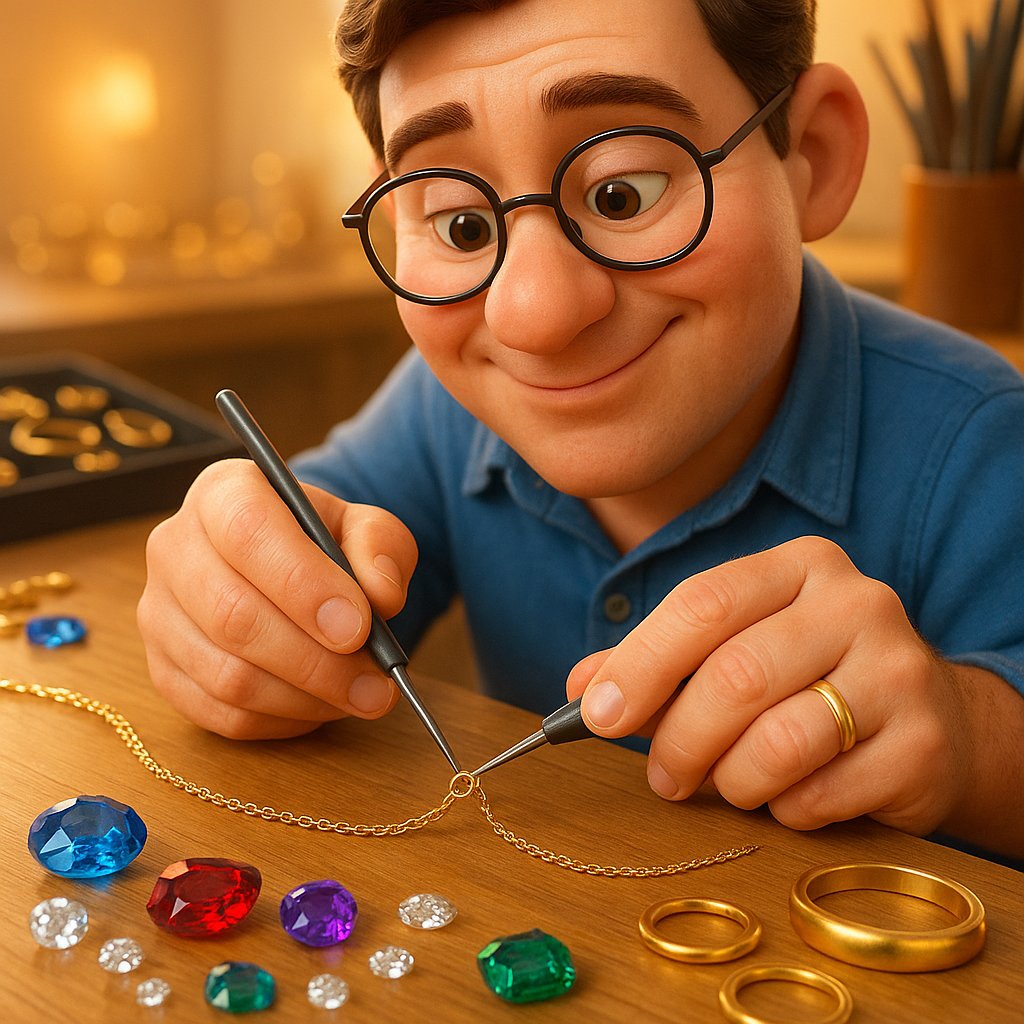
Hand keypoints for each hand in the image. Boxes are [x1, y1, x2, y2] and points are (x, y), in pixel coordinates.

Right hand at [137, 459, 417, 738]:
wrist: (292, 570)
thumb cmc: (325, 544)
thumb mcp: (365, 527)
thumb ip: (381, 548)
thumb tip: (380, 595)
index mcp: (222, 493)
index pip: (248, 532)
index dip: (304, 584)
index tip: (358, 627)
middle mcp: (175, 548)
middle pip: (234, 616)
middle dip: (317, 661)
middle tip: (376, 682)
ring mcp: (160, 614)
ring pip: (228, 676)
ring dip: (307, 697)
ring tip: (362, 696)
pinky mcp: (164, 671)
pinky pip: (222, 714)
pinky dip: (283, 720)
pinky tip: (322, 705)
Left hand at [567, 536, 974, 837]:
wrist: (929, 721)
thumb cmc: (807, 678)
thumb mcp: (735, 648)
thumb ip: (657, 662)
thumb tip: (580, 687)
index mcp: (801, 566)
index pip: (704, 602)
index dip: (640, 663)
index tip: (593, 713)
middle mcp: (858, 604)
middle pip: (735, 675)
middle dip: (680, 738)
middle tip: (662, 776)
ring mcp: (901, 671)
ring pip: (778, 741)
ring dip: (732, 779)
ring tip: (730, 783)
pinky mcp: (924, 746)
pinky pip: (820, 795)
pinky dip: (784, 809)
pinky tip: (789, 796)